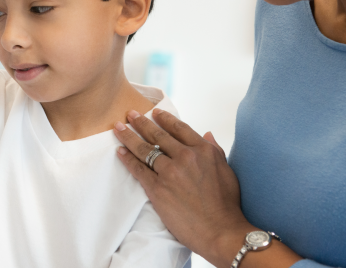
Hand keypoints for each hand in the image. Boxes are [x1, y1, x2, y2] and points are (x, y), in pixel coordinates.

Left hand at [113, 109, 251, 263]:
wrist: (220, 231)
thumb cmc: (226, 204)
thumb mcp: (227, 171)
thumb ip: (215, 149)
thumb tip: (207, 132)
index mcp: (203, 150)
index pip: (179, 128)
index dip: (165, 118)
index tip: (154, 112)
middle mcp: (185, 157)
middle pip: (158, 135)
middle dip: (141, 122)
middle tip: (130, 114)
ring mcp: (170, 172)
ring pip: (144, 149)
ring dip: (129, 137)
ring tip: (118, 128)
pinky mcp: (157, 188)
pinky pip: (138, 169)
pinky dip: (127, 159)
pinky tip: (120, 151)